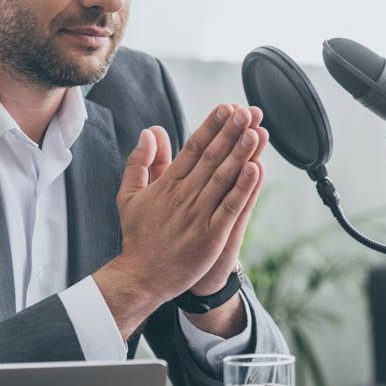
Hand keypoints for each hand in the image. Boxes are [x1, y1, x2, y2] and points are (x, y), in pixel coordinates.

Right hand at [93, 104, 261, 336]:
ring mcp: (197, 216)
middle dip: (230, 132)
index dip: (211, 127)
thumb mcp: (129, 195)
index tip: (226, 108)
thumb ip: (140, 162)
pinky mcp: (210, 236)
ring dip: (240, 153)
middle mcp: (183, 196)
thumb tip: (149, 131)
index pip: (192, 148)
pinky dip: (243, 189)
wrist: (141, 277)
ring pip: (222, 179)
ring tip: (254, 131)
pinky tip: (256, 170)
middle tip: (246, 111)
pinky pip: (230, 208)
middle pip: (210, 158)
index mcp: (167, 185)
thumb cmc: (138, 236)